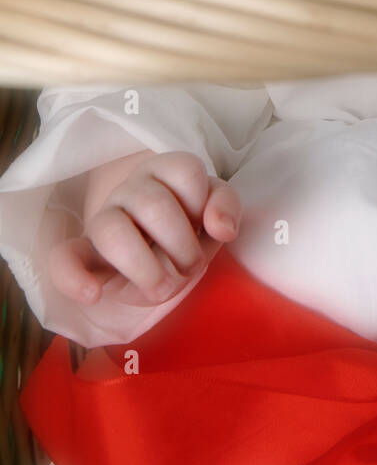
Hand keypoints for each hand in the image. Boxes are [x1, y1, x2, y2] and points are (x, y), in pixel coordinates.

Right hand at [47, 151, 241, 307]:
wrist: (154, 253)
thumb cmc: (187, 225)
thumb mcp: (213, 212)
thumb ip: (225, 206)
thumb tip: (222, 228)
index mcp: (164, 171)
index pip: (185, 170)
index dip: (202, 204)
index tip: (205, 227)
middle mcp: (131, 189)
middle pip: (154, 205)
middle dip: (182, 246)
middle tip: (190, 268)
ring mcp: (103, 219)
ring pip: (110, 231)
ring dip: (144, 267)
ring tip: (162, 288)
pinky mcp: (83, 254)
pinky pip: (63, 259)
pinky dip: (75, 278)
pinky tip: (93, 294)